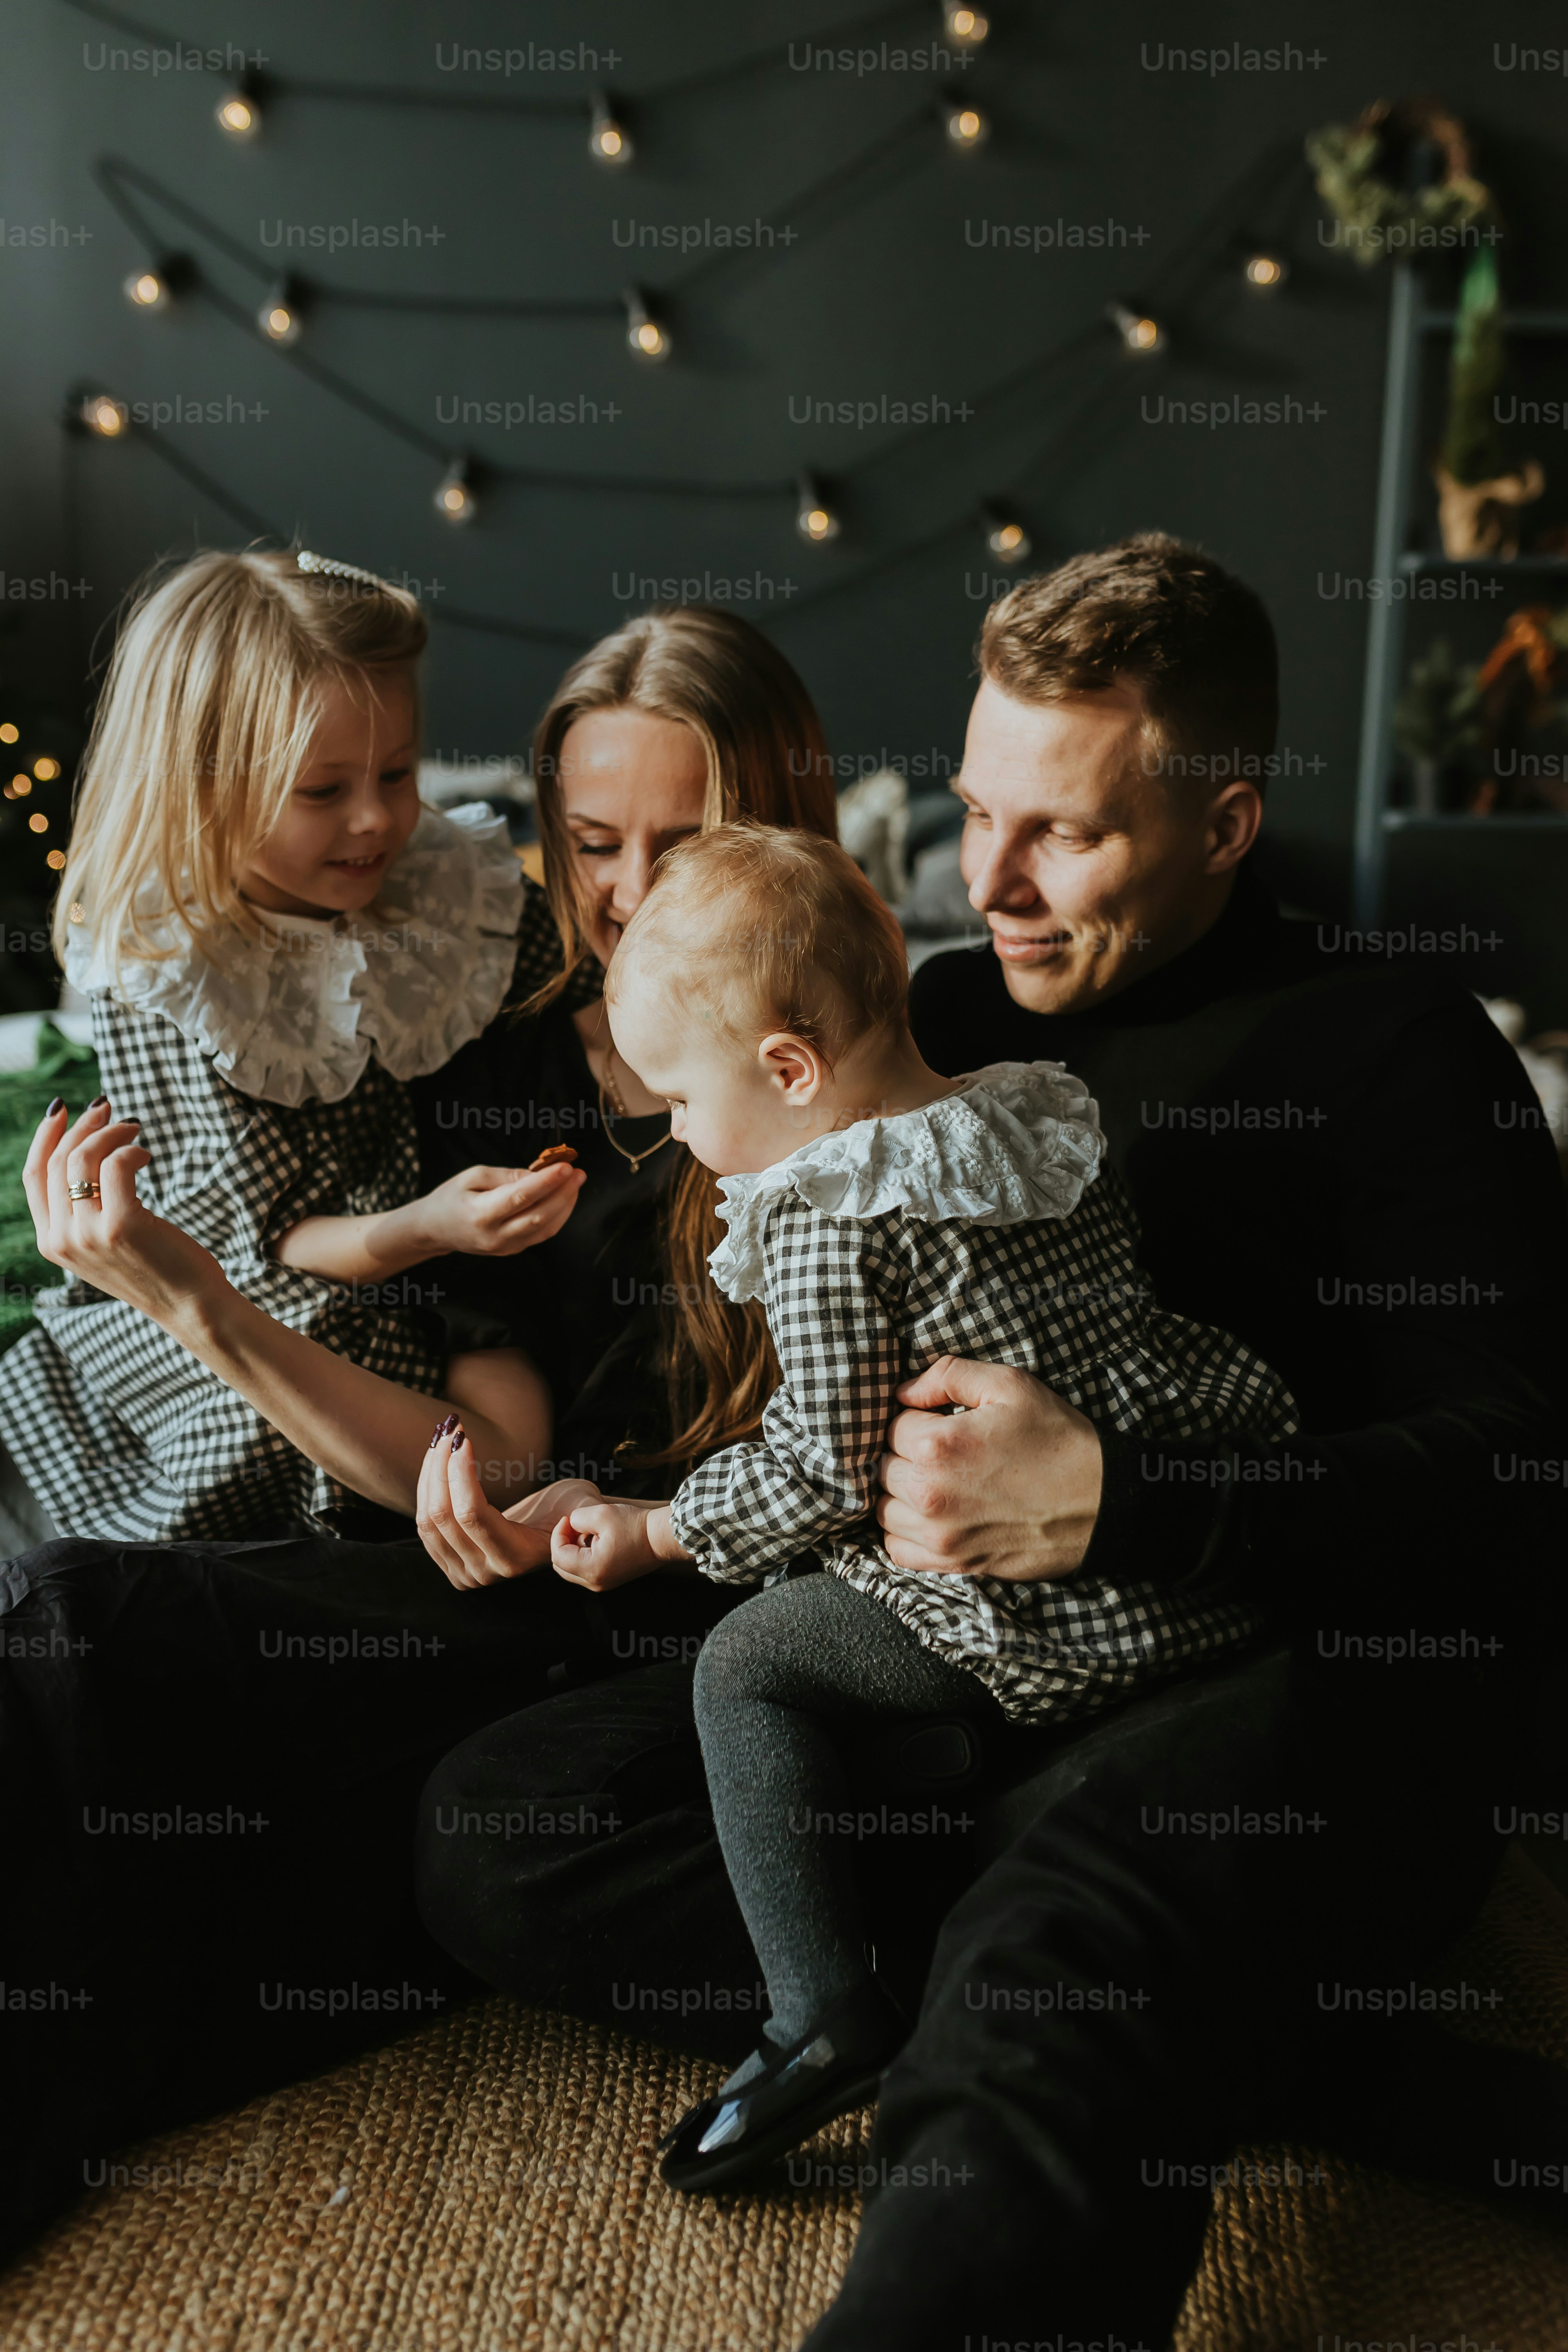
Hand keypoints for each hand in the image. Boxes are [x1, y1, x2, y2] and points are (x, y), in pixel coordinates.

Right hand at [23, 1096, 225, 1326]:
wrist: (190, 1305)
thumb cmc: (154, 1267)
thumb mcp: (102, 1243)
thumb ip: (82, 1210)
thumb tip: (80, 1150)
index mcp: (52, 1243)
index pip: (33, 1176)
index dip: (46, 1136)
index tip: (63, 1109)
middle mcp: (63, 1240)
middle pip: (59, 1160)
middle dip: (84, 1125)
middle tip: (109, 1109)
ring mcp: (89, 1234)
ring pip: (83, 1158)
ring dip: (110, 1133)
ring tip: (133, 1129)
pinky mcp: (122, 1225)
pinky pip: (117, 1165)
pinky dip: (131, 1150)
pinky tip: (146, 1154)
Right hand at [413, 1160, 583, 1258]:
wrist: (435, 1230)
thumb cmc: (452, 1197)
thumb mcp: (472, 1176)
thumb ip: (507, 1176)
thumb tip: (539, 1174)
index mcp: (481, 1214)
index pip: (521, 1197)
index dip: (546, 1182)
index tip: (566, 1166)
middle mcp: (495, 1236)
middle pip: (539, 1216)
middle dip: (563, 1193)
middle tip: (578, 1172)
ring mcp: (505, 1247)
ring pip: (545, 1228)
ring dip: (565, 1205)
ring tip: (575, 1182)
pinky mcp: (513, 1250)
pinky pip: (541, 1234)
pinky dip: (558, 1216)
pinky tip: (564, 1198)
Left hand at [416, 1425, 599, 1588]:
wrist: (555, 1533)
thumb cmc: (573, 1511)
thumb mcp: (584, 1507)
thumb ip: (585, 1511)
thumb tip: (574, 1514)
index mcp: (514, 1559)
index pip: (472, 1515)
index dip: (461, 1473)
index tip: (464, 1436)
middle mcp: (483, 1573)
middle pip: (443, 1516)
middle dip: (441, 1466)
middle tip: (450, 1429)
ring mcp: (462, 1572)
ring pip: (428, 1520)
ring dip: (430, 1473)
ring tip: (443, 1436)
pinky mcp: (448, 1563)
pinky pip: (425, 1525)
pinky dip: (427, 1488)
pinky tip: (436, 1459)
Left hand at [551, 1500, 669, 1592]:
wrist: (660, 1538)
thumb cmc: (633, 1525)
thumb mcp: (601, 1514)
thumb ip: (577, 1518)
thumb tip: (570, 1525)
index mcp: (592, 1569)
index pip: (558, 1556)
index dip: (557, 1534)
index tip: (567, 1519)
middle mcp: (595, 1582)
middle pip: (561, 1567)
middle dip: (562, 1544)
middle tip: (574, 1525)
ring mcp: (603, 1583)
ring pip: (572, 1569)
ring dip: (573, 1550)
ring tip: (588, 1532)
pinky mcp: (609, 1579)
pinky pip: (585, 1570)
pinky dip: (583, 1555)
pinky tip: (596, 1540)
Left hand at [875, 1354, 1102, 1580]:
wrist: (1102, 1502)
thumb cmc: (1058, 1440)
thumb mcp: (1011, 1385)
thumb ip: (949, 1375)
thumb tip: (904, 1392)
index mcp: (939, 1445)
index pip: (893, 1425)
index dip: (916, 1418)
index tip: (940, 1421)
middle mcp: (930, 1493)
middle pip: (883, 1467)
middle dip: (906, 1453)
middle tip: (941, 1450)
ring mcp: (939, 1534)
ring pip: (884, 1508)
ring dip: (901, 1491)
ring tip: (935, 1479)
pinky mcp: (953, 1563)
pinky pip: (897, 1549)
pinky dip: (903, 1531)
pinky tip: (929, 1514)